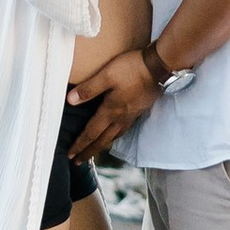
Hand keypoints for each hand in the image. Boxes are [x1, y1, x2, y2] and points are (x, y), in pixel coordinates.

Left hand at [68, 45, 161, 161]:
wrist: (159, 67)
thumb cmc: (131, 69)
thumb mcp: (106, 75)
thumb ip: (88, 89)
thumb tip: (69, 101)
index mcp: (111, 111)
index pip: (91, 133)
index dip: (79, 145)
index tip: (70, 156)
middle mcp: (121, 118)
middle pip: (102, 140)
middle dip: (89, 152)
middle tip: (78, 161)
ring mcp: (131, 115)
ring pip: (114, 137)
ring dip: (102, 146)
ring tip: (94, 150)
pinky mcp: (138, 110)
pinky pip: (123, 130)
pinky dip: (114, 137)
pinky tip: (114, 133)